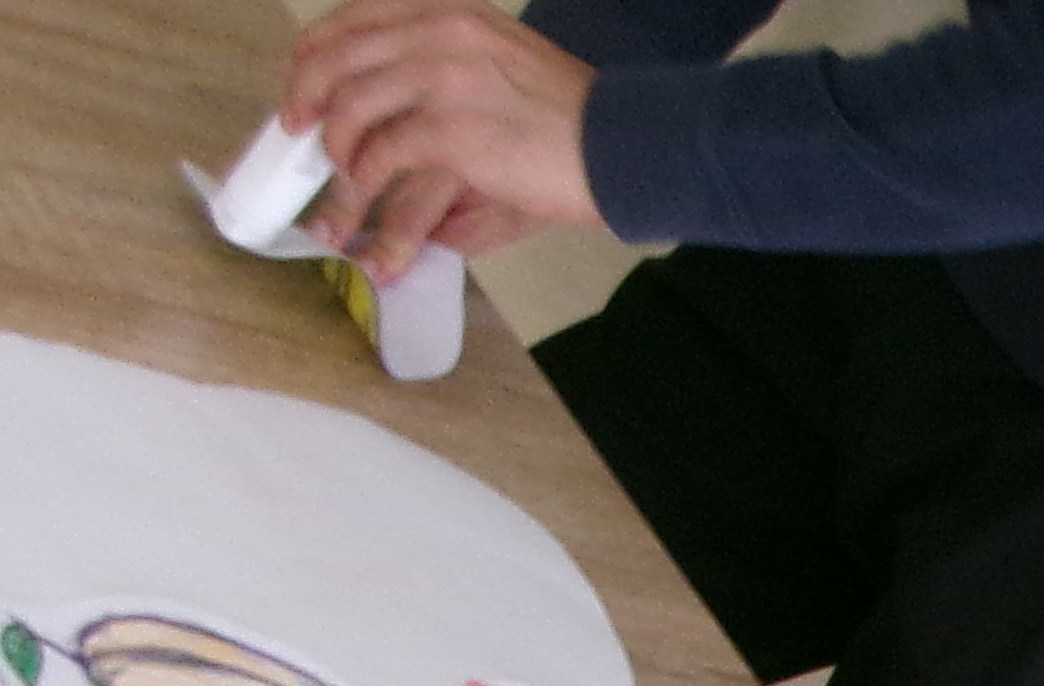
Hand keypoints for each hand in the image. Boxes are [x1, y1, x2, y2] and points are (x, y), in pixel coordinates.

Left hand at [282, 0, 604, 278]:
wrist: (625, 145)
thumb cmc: (573, 117)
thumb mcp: (504, 62)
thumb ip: (448, 63)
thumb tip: (395, 100)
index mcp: (450, 12)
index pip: (357, 18)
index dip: (318, 51)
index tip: (305, 82)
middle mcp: (439, 33)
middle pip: (340, 56)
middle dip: (307, 96)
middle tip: (298, 128)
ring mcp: (442, 79)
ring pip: (352, 106)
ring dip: (337, 145)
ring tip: (343, 173)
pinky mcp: (449, 131)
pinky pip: (380, 152)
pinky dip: (363, 175)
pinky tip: (366, 190)